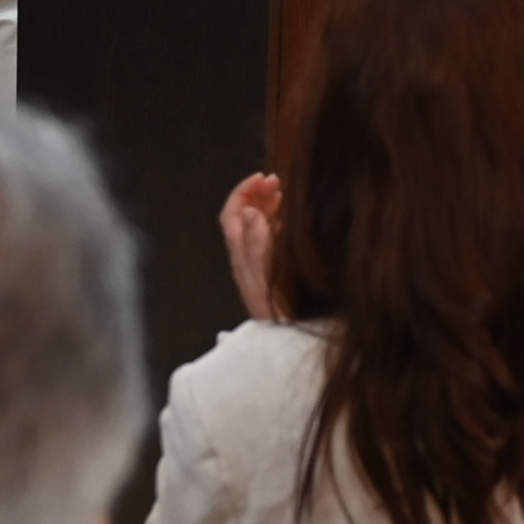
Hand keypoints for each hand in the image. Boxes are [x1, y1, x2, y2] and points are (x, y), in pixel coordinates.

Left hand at [220, 172, 285, 324]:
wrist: (291, 346)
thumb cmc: (282, 315)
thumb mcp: (269, 279)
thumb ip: (259, 247)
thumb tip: (249, 213)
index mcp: (242, 257)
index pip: (233, 214)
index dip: (244, 191)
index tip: (264, 177)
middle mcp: (246, 260)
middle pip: (242, 218)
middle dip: (255, 194)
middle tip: (276, 181)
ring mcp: (258, 267)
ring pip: (255, 229)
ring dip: (265, 207)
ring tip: (280, 193)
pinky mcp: (271, 274)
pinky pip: (268, 241)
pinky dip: (276, 223)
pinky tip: (289, 219)